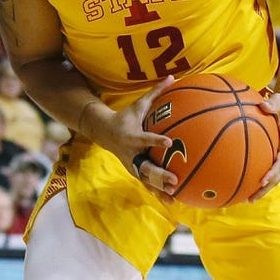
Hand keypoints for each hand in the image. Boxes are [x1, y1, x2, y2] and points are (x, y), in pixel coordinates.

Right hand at [95, 77, 175, 199]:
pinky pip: (147, 184)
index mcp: (133, 136)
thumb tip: (173, 78)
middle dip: (159, 175)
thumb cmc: (126, 117)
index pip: (145, 139)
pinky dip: (158, 193)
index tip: (169, 143)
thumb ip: (156, 93)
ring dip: (159, 189)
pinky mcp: (134, 172)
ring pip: (146, 179)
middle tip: (175, 179)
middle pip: (146, 166)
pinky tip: (172, 201)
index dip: (156, 141)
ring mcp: (132, 165)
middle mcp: (131, 153)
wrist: (104, 132)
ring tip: (174, 196)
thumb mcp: (138, 105)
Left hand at [250, 90, 279, 201]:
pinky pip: (264, 168)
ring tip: (245, 199)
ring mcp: (278, 156)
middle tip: (250, 198)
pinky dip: (254, 177)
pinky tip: (239, 182)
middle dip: (264, 189)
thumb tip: (263, 105)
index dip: (273, 172)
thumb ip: (272, 104)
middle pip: (276, 176)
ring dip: (260, 189)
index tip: (263, 180)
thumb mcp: (279, 102)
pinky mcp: (272, 155)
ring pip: (271, 177)